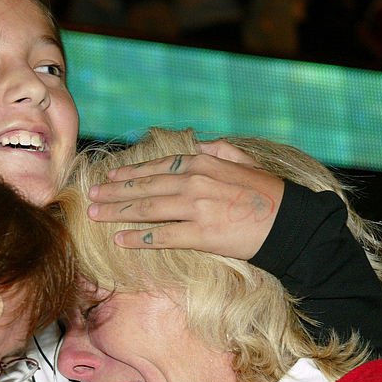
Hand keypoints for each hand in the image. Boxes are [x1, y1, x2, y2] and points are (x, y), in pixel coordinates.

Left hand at [86, 139, 284, 259]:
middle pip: (145, 186)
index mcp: (203, 162)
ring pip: (146, 208)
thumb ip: (219, 149)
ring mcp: (196, 207)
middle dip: (114, 192)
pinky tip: (120, 239)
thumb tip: (198, 142)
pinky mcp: (200, 234)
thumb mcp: (244, 160)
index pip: (157, 167)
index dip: (130, 173)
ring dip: (117, 212)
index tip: (110, 177)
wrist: (289, 223)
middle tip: (91, 197)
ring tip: (95, 215)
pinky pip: (161, 236)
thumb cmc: (268, 193)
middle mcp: (195, 182)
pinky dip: (137, 237)